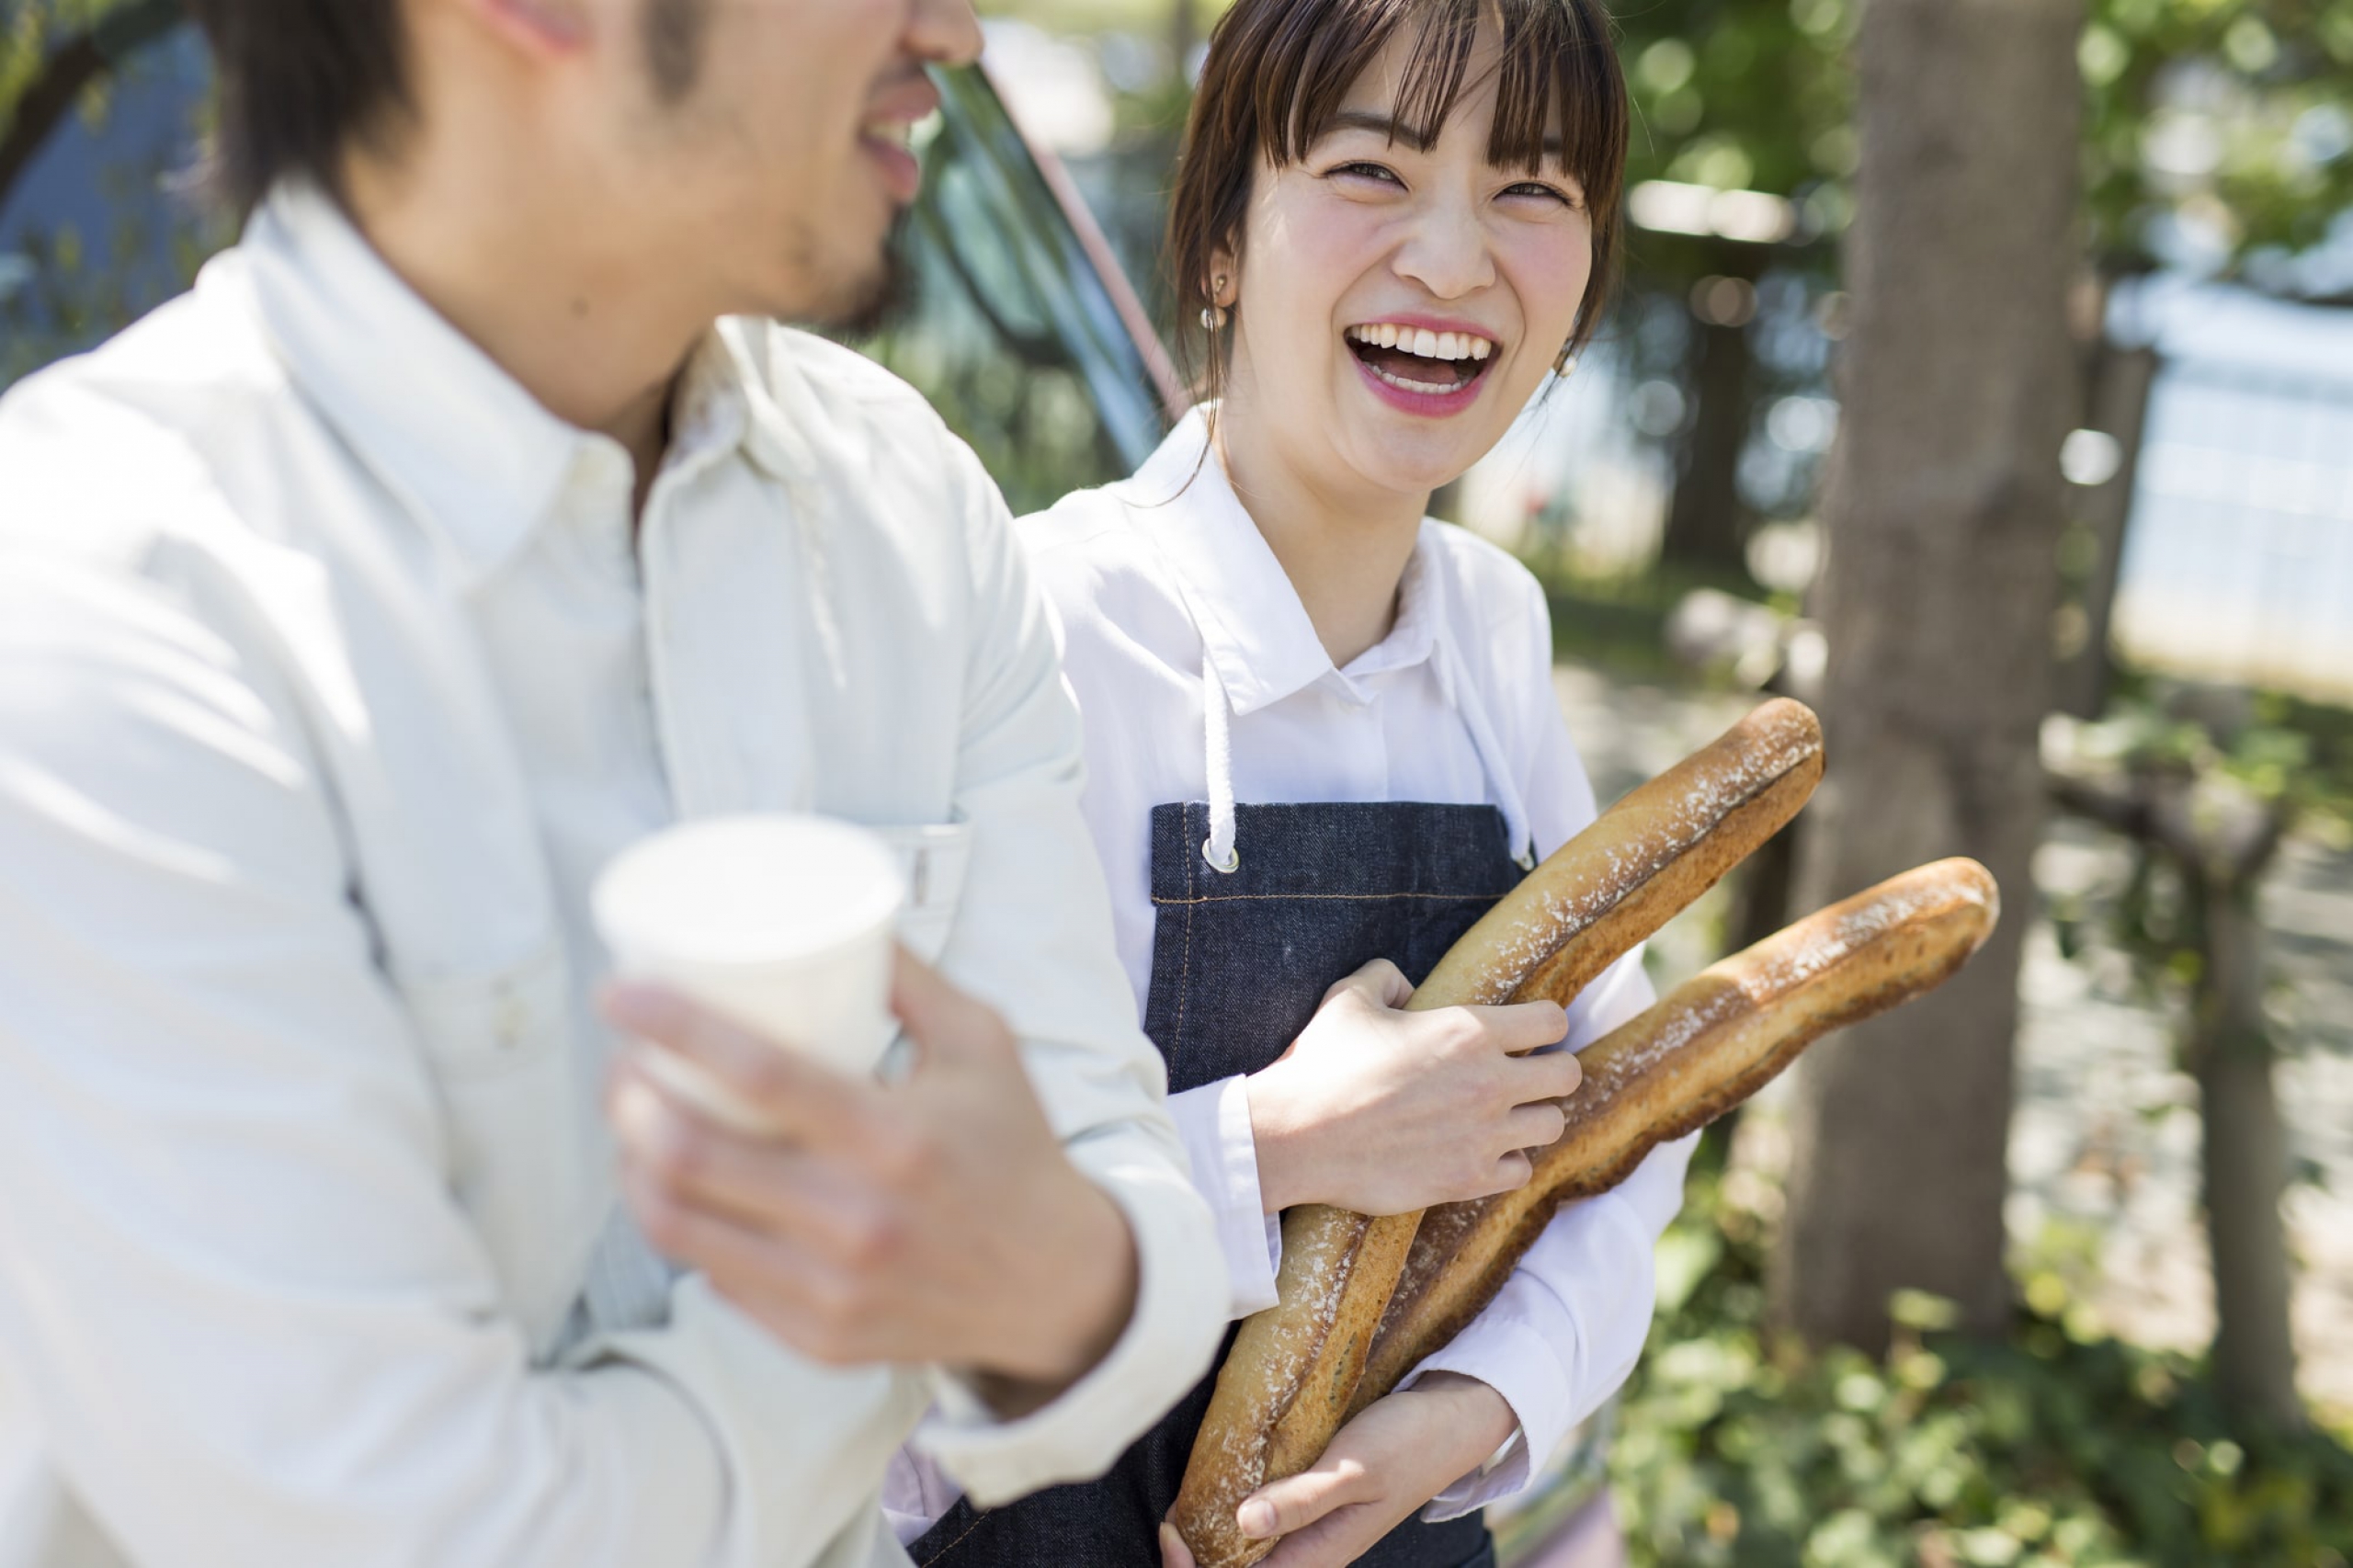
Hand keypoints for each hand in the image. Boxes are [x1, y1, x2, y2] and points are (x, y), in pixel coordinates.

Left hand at [601, 951, 1136, 1413]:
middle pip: (690, 1155)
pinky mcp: (818, 1338)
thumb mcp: (983, 1044)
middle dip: (629, 1098)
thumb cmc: (1013, 1150)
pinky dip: (684, 1227)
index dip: (671, 1025)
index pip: (757, 1072)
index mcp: (894, 1137)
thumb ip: (911, 977)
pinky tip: (679, 1191)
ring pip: (679, 1226)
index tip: (621, 994)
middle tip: (621, 1064)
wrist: (1056, 1283)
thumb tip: (838, 914)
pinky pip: (715, 1277)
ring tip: (635, 1127)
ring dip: (634, 1167)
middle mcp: (856, 1220)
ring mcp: (830, 1289)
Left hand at [1158, 1373, 1517, 1567]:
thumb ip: (1301, 1499)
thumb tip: (1242, 1525)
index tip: (1171, 1528)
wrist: (1452, 1420)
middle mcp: (1310, 1548)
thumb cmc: (1407, 1444)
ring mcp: (1311, 1525)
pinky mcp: (1312, 1500)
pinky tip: (1222, 1473)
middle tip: (1172, 1511)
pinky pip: (1263, 1515)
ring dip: (1213, 1526)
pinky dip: (1235, 1501)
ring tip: (1189, 1493)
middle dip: (1196, 1550)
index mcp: (1318, 1554)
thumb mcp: (1354, 1468)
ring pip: (1246, 1543)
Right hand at [1245, 960, 1580, 1214]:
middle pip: (1567, 1076)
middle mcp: (1490, 1081)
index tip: (1525, 1034)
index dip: (1543, 1024)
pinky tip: (1478, 1151)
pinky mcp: (1469, 1178)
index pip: (1553, 1021)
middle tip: (1520, 1077)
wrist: (1297, 1136)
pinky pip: (1521, 1170)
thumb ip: (1386, 976)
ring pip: (1552, 1125)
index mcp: (1470, 1030)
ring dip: (1530, 1119)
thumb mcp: (1349, 998)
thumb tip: (1407, 985)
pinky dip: (1506, 1161)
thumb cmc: (1321, 1063)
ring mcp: (1484, 1134)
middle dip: (1549, 1072)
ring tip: (1501, 1117)